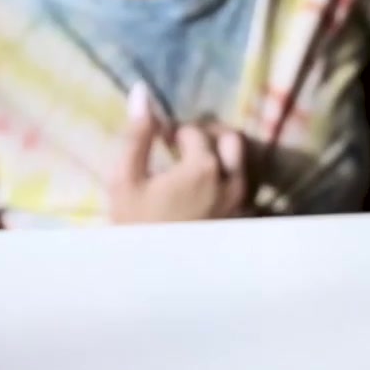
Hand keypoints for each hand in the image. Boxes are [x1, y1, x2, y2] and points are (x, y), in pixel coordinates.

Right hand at [108, 83, 249, 223]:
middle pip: (231, 140)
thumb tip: (142, 92)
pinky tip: (204, 192)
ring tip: (192, 168)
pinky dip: (227, 181)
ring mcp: (242, 202)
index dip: (174, 132)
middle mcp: (232, 180)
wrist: (154, 277)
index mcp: (204, 166)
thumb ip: (136, 135)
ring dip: (221, 158)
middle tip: (182, 147)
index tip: (159, 142)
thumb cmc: (135, 227)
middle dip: (208, 137)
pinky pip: (243, 189)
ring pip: (241, 164)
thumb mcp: (125, 180)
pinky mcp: (243, 220)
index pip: (195, 131)